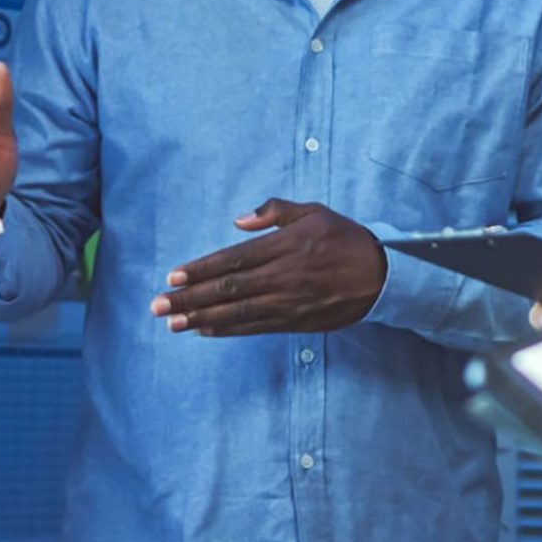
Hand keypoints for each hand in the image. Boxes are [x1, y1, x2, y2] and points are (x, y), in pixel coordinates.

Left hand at [152, 200, 386, 336]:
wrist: (383, 276)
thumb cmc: (345, 238)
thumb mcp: (314, 211)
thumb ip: (275, 211)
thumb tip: (238, 220)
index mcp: (285, 245)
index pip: (233, 259)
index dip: (200, 269)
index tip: (173, 276)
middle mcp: (283, 276)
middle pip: (228, 288)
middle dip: (190, 298)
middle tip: (158, 305)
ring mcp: (289, 302)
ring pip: (238, 312)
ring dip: (202, 318)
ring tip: (173, 323)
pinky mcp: (296, 321)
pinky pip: (256, 327)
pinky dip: (229, 330)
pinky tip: (206, 330)